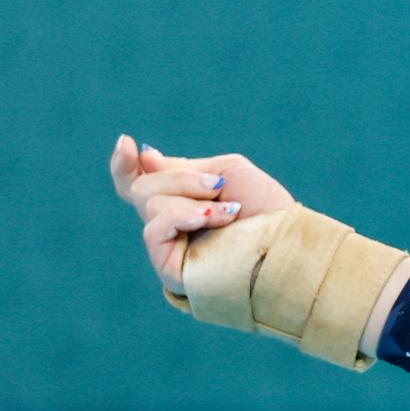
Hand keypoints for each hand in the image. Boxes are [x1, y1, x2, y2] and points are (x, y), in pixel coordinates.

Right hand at [106, 135, 296, 296]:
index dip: (123, 165)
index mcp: (182, 201)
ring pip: (149, 203)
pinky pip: (153, 229)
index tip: (126, 142)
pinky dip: (180, 216)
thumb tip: (143, 159)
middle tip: (217, 185)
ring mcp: (169, 247)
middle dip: (181, 178)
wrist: (286, 240)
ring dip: (192, 199)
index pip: (137, 184)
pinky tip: (208, 218)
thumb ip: (182, 167)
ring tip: (228, 211)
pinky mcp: (169, 268)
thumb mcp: (226, 172)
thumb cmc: (266, 208)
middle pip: (142, 188)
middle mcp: (171, 225)